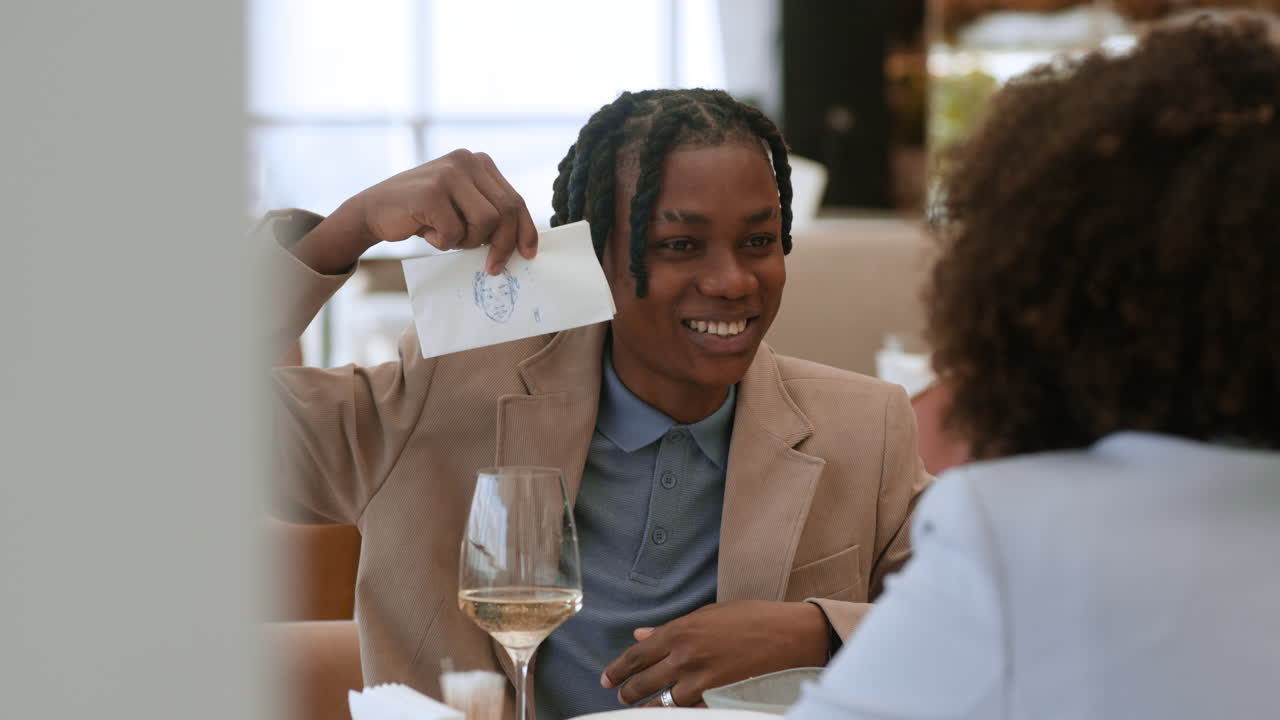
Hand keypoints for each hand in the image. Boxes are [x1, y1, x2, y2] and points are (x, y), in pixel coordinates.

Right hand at [290, 149, 537, 274]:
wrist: (373, 211)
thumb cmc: (423, 214)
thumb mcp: (462, 207)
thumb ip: (489, 212)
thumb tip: (523, 243)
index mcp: (479, 162)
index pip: (515, 200)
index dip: (525, 230)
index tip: (529, 254)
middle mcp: (467, 160)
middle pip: (505, 212)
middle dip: (502, 245)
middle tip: (492, 267)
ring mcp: (449, 173)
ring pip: (485, 223)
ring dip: (467, 241)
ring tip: (446, 237)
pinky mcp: (432, 191)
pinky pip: (455, 232)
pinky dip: (443, 242)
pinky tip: (426, 231)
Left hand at [600, 600, 830, 707]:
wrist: (786, 634)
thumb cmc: (749, 617)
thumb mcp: (706, 614)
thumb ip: (670, 629)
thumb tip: (640, 635)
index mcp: (679, 631)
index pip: (637, 655)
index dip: (618, 669)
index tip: (607, 678)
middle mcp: (684, 656)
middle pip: (644, 681)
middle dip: (628, 691)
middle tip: (620, 694)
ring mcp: (700, 679)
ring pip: (663, 701)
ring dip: (649, 706)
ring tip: (641, 708)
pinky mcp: (717, 696)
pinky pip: (689, 709)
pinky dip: (679, 711)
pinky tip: (674, 711)